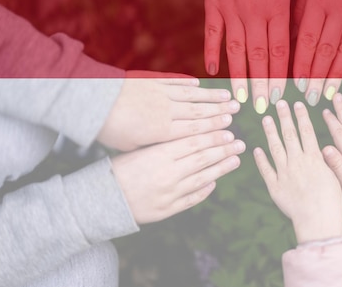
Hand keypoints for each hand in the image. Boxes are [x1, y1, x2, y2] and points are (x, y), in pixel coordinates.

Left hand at [97, 71, 239, 150]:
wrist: (93, 102)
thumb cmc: (109, 130)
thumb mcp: (131, 146)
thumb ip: (154, 146)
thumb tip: (169, 150)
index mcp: (163, 131)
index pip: (195, 129)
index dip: (214, 128)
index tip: (230, 127)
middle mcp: (166, 110)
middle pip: (199, 111)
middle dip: (220, 111)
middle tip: (237, 110)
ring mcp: (160, 93)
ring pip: (191, 95)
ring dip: (211, 96)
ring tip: (227, 97)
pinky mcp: (150, 80)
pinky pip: (174, 81)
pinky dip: (188, 82)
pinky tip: (199, 83)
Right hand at [111, 129, 244, 223]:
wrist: (102, 200)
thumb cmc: (119, 169)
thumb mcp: (140, 149)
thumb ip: (166, 144)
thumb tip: (193, 135)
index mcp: (159, 154)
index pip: (194, 142)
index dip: (213, 136)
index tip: (228, 130)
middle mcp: (167, 173)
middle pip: (203, 158)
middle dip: (224, 149)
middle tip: (239, 143)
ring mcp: (169, 193)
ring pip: (203, 178)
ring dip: (221, 168)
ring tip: (235, 159)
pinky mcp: (168, 209)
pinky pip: (193, 198)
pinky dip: (205, 190)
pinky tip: (215, 182)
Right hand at [205, 0, 292, 112]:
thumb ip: (286, 14)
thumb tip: (288, 46)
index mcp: (278, 7)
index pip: (281, 50)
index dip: (282, 75)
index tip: (284, 96)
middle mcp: (255, 11)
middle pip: (260, 55)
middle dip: (263, 84)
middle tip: (263, 107)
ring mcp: (232, 7)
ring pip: (237, 48)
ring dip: (239, 75)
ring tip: (241, 98)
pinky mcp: (213, 1)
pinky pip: (212, 31)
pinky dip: (212, 51)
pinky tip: (212, 71)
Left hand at [254, 100, 341, 243]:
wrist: (318, 221)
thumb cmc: (332, 201)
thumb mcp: (336, 176)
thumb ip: (328, 160)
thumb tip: (325, 146)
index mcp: (314, 158)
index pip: (306, 131)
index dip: (301, 116)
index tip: (297, 104)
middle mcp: (298, 162)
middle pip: (289, 135)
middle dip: (284, 117)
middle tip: (279, 103)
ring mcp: (284, 173)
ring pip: (275, 148)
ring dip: (270, 132)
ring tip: (266, 119)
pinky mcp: (275, 187)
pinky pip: (266, 170)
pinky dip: (261, 159)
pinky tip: (256, 149)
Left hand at [292, 0, 341, 105]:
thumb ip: (300, 10)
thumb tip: (290, 41)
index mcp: (319, 0)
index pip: (307, 40)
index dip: (301, 64)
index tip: (293, 85)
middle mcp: (340, 9)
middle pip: (326, 50)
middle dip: (316, 78)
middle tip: (308, 100)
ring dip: (336, 76)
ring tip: (327, 97)